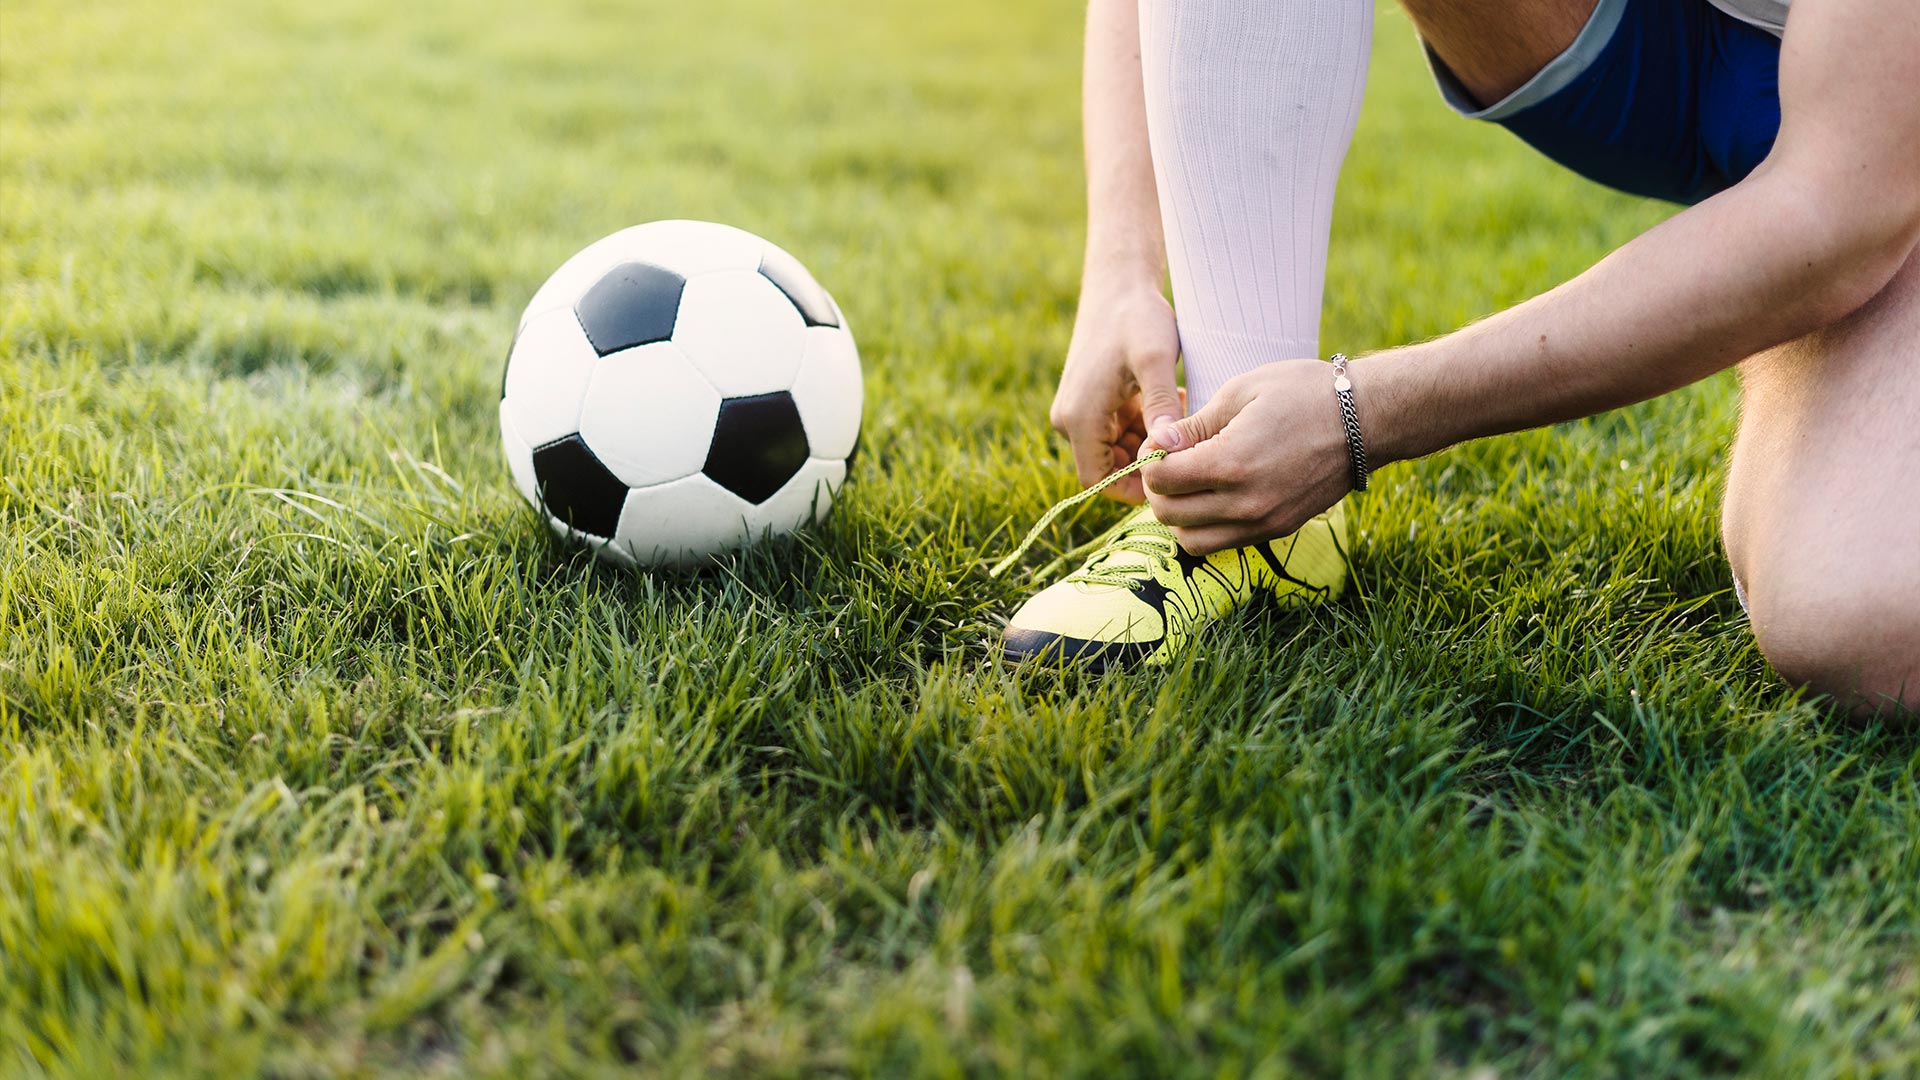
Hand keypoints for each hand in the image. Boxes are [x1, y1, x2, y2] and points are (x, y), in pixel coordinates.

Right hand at [1049, 284, 1183, 502]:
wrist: (1118, 285)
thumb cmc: (1136, 317)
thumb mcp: (1155, 359)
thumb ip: (1161, 404)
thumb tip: (1170, 448)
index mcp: (1078, 418)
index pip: (1098, 481)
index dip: (1134, 489)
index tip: (1174, 477)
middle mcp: (1070, 419)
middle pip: (1108, 468)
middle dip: (1147, 464)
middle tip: (1187, 448)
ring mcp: (1078, 411)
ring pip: (1116, 451)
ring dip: (1149, 444)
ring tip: (1182, 421)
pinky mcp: (1091, 402)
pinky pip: (1117, 432)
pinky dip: (1144, 427)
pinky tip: (1171, 407)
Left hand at [1138, 357, 1351, 553]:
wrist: (1367, 420)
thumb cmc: (1303, 393)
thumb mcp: (1240, 392)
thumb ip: (1194, 425)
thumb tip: (1158, 443)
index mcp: (1231, 464)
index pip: (1160, 480)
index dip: (1150, 459)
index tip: (1162, 442)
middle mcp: (1245, 504)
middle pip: (1168, 516)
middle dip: (1158, 489)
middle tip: (1170, 463)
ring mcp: (1263, 523)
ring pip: (1191, 541)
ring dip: (1180, 516)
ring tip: (1190, 484)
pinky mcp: (1278, 530)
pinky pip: (1224, 543)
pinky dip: (1208, 526)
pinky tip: (1216, 495)